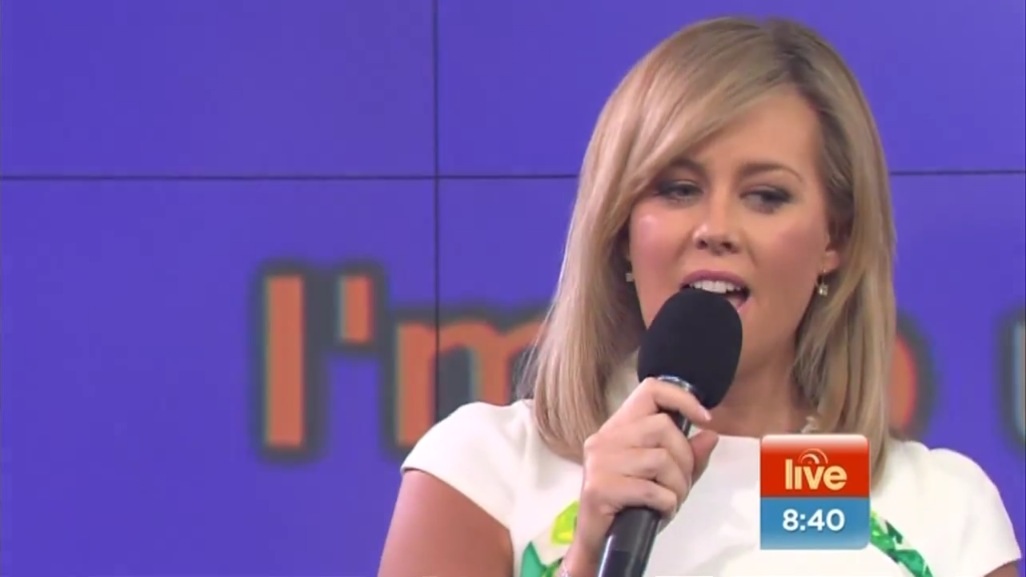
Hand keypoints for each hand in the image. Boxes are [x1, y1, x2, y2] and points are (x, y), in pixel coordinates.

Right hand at [563, 377, 718, 575]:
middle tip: (680, 485)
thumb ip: (689, 456)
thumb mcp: (666, 479)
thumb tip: (710, 434)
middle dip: (685, 458)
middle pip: (662, 426)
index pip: (650, 390)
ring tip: (670, 501)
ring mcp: (600, 462)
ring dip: (676, 486)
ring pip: (660, 458)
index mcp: (619, 428)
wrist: (598, 543)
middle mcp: (605, 438)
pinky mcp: (600, 487)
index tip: (704, 418)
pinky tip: (660, 512)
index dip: (682, 398)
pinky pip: (652, 489)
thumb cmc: (631, 507)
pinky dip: (666, 504)